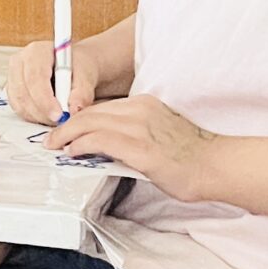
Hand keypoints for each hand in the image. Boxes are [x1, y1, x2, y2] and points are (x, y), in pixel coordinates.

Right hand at [8, 36, 95, 124]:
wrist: (74, 69)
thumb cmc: (79, 68)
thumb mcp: (86, 76)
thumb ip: (82, 92)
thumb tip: (73, 109)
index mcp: (37, 51)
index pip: (35, 77)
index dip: (45, 99)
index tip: (60, 115)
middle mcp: (19, 61)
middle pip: (24, 92)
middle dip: (43, 111)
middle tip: (61, 121)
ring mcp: (13, 76)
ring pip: (20, 103)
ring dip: (39, 116)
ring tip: (59, 117)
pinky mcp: (12, 91)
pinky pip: (19, 109)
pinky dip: (34, 117)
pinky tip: (49, 115)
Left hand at [39, 94, 218, 198]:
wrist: (215, 165)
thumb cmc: (190, 155)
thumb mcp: (157, 133)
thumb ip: (132, 132)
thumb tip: (105, 144)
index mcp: (145, 104)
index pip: (102, 107)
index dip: (79, 118)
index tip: (66, 129)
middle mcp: (140, 110)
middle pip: (91, 112)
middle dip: (66, 126)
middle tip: (52, 138)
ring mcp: (139, 127)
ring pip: (90, 123)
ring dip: (66, 135)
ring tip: (54, 145)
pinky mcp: (139, 147)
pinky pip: (99, 141)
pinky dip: (80, 145)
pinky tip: (71, 151)